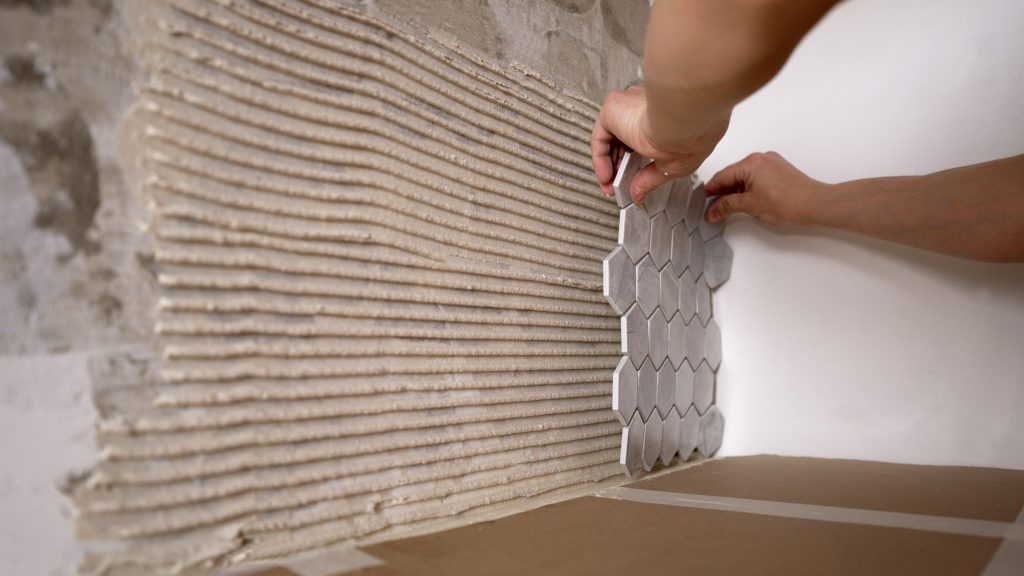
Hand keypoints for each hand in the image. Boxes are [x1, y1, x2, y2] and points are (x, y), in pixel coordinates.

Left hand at [591, 85, 728, 203]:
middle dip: (617, 167)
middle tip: (616, 187)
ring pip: (610, 139)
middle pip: (622, 140)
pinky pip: (600, 138)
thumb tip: (639, 194)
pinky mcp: (613, 108)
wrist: (683, 124)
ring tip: (611, 186)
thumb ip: (650, 179)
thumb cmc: (691, 137)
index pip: (639, 140)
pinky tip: (606, 176)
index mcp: (663, 118)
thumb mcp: (671, 166)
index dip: (630, 165)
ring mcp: (628, 106)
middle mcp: (644, 108)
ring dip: (608, 166)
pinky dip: (600, 160)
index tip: (630, 184)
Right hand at [705, 151, 826, 226]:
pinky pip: (756, 177)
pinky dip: (748, 188)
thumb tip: (713, 211)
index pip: (722, 177)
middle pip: (732, 175)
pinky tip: (746, 201)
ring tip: (730, 207)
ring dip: (735, 191)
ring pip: (744, 176)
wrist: (815, 204)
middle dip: (723, 192)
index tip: (703, 203)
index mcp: (750, 162)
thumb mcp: (750, 205)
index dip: (710, 192)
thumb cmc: (789, 202)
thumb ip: (727, 206)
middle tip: (714, 208)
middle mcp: (760, 158)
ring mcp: (771, 163)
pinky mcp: (778, 170)